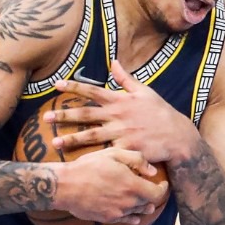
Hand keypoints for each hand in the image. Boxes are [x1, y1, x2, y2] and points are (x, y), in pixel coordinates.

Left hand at [48, 60, 198, 162]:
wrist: (178, 137)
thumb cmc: (160, 113)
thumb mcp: (145, 91)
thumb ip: (126, 78)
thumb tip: (113, 61)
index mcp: (120, 101)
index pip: (92, 91)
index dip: (73, 87)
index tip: (56, 84)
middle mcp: (118, 116)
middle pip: (86, 115)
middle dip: (65, 115)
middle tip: (45, 117)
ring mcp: (121, 134)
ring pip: (91, 136)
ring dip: (72, 139)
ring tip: (54, 142)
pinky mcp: (126, 150)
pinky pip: (106, 153)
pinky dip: (93, 157)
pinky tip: (78, 162)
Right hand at [50, 147, 167, 223]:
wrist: (65, 185)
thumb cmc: (88, 166)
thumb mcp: (112, 154)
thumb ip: (136, 159)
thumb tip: (153, 171)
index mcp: (132, 185)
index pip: (157, 193)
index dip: (162, 188)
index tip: (162, 183)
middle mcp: (129, 202)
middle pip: (149, 203)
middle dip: (151, 195)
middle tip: (149, 188)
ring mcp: (119, 213)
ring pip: (138, 212)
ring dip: (142, 205)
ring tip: (140, 199)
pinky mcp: (108, 219)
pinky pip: (127, 220)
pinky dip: (133, 216)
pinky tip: (132, 214)